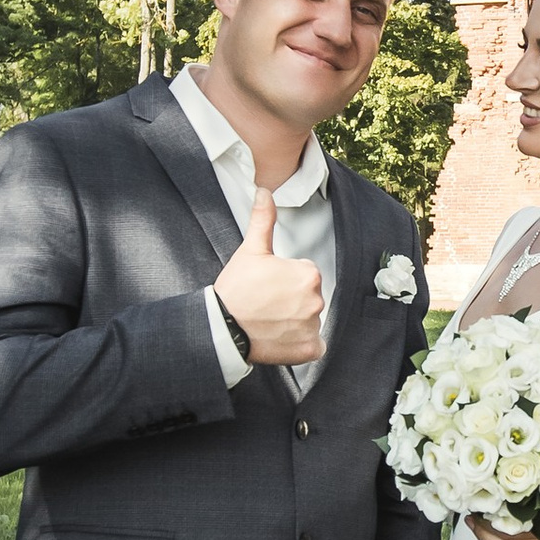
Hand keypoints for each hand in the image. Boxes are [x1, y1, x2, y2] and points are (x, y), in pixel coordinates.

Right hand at [215, 188, 324, 365]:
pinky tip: (280, 337)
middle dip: (291, 300)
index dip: (285, 279)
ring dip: (294, 322)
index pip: (305, 275)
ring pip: (309, 320)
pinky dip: (301, 344)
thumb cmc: (236, 289)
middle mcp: (316, 301)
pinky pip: (313, 346)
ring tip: (269, 321)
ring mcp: (312, 327)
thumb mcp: (250, 250)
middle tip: (266, 304)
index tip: (267, 286)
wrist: (223, 328)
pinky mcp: (308, 349)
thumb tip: (264, 191)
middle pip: (309, 298)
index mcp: (308, 275)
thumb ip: (263, 219)